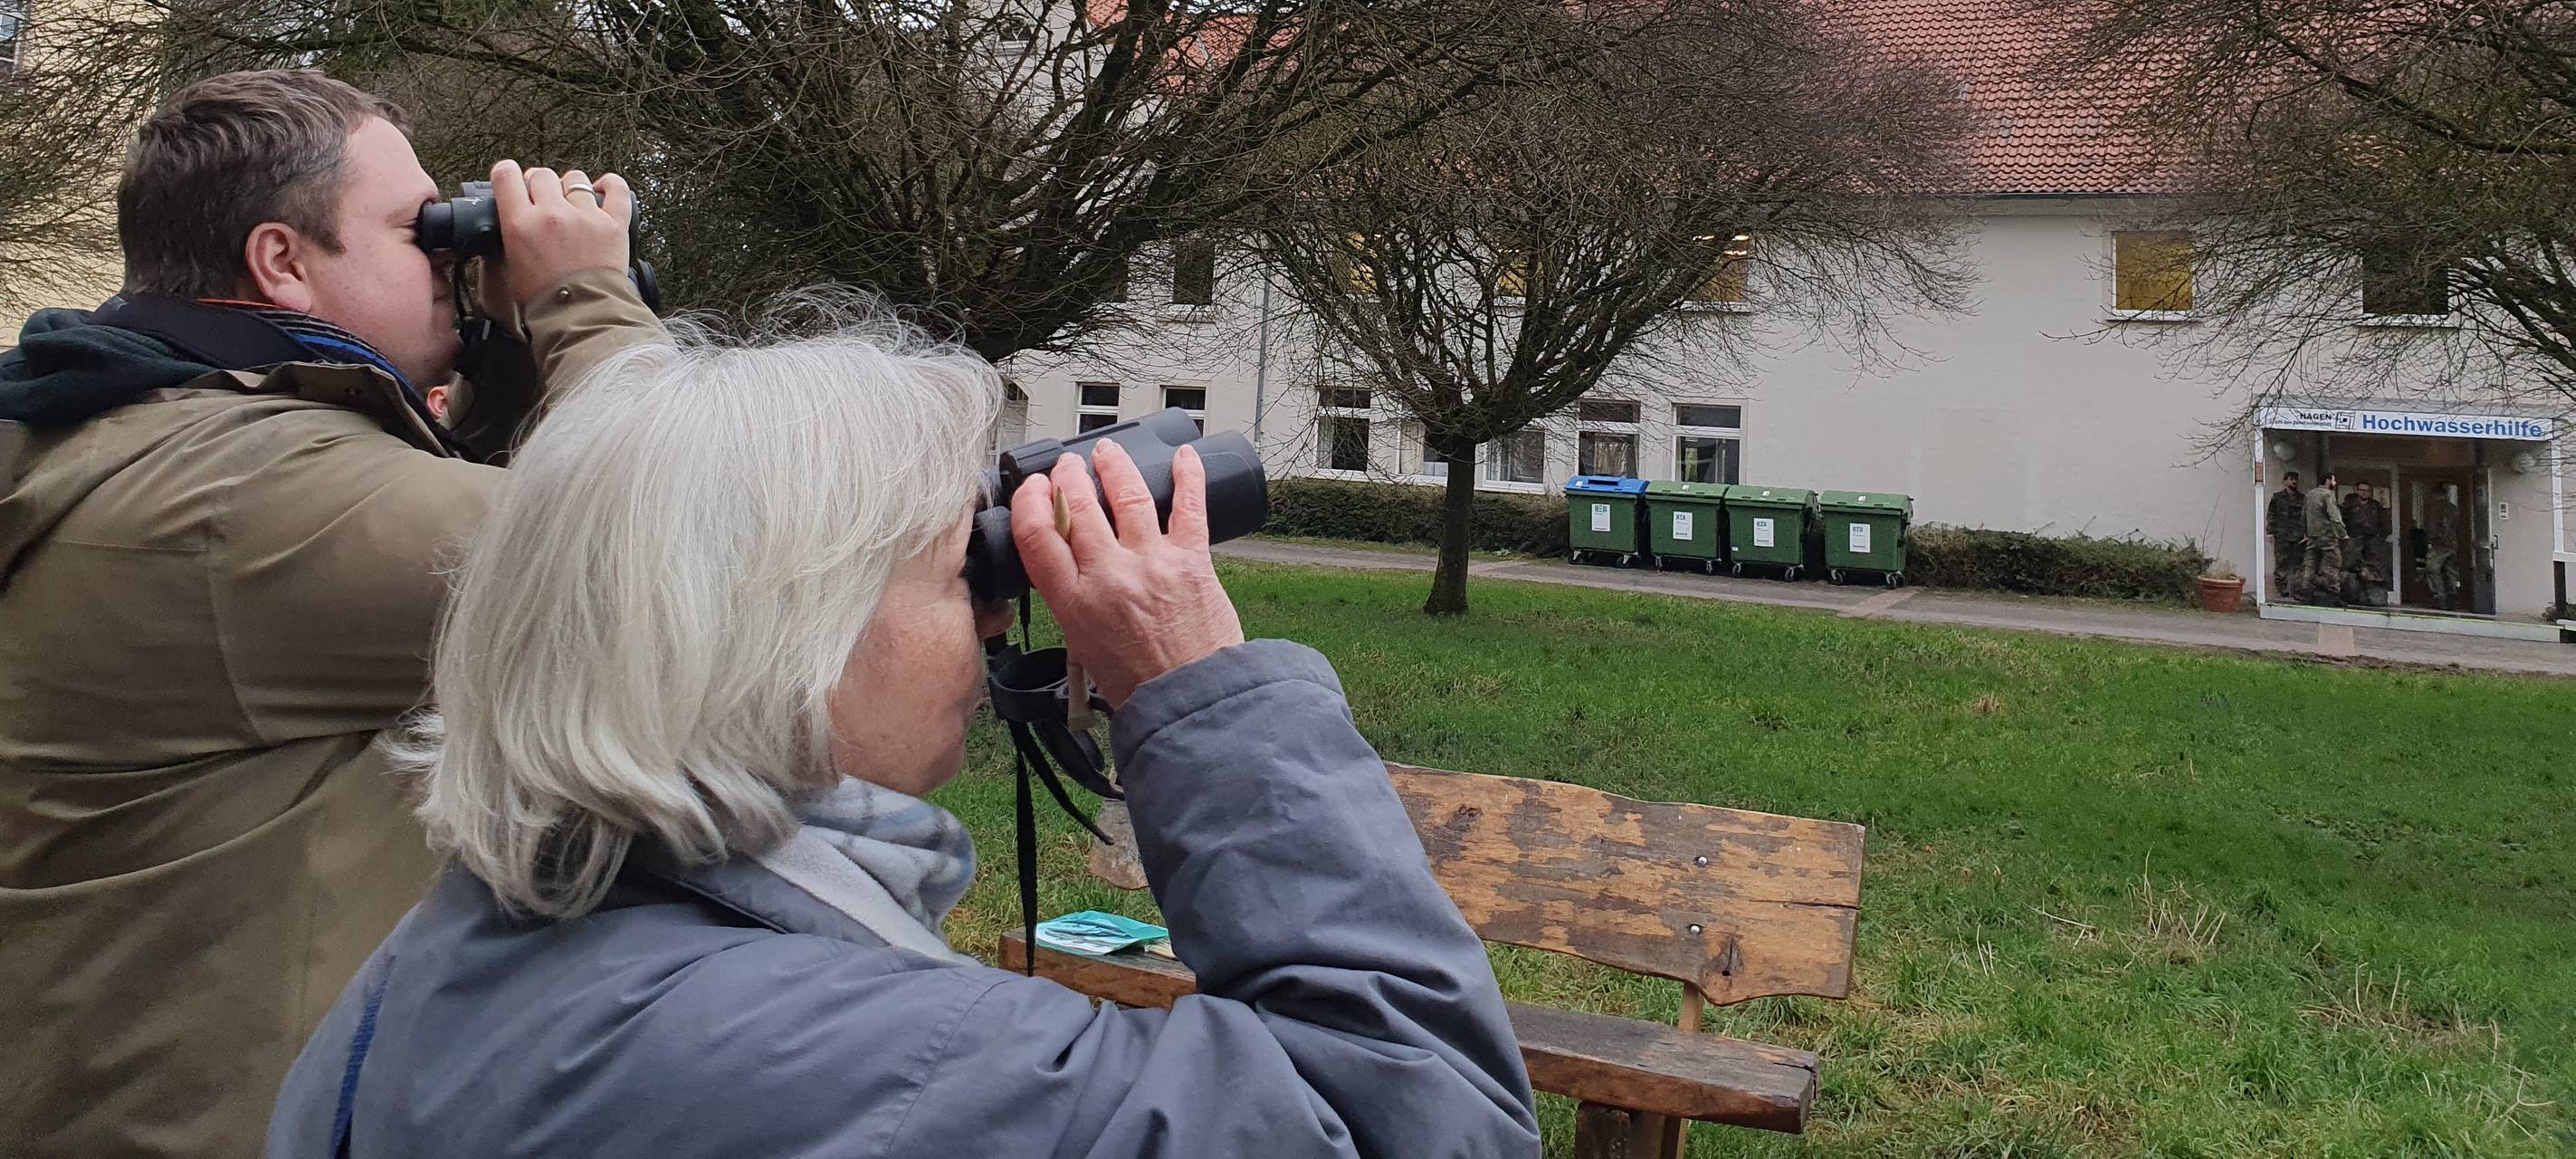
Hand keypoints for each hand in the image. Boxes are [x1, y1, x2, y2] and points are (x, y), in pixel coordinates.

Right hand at [488, 159, 632, 310]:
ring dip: (571, 188)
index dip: (508, 174)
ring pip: (575, 179)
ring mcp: (585, 216)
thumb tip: (511, 218)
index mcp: (520, 224)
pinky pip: (617, 189)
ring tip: (572, 204)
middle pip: (542, 175)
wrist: (581, 316)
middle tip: (543, 201)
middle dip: (539, 185)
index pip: (506, 175)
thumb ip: (510, 235)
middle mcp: (552, 214)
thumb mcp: (510, 267)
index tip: (512, 180)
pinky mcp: (613, 224)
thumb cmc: (545, 300)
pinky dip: (610, 184)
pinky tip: (603, 189)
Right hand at [1010, 440, 1245, 707]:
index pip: (1036, 535)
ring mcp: (1152, 564)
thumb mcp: (1083, 646)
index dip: (1029, 501)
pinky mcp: (1193, 561)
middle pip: (1078, 507)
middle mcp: (1109, 577)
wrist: (1193, 702)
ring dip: (1115, 467)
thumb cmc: (1140, 684)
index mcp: (1074, 603)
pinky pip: (1189, 506)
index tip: (1032, 488)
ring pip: (1128, 495)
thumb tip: (1067, 562)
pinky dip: (1187, 476)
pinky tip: (1183, 456)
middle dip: (1069, 477)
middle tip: (1069, 467)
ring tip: (1108, 454)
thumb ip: (1072, 600)